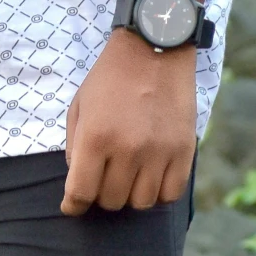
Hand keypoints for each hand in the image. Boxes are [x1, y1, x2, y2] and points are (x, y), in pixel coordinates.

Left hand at [61, 33, 196, 214]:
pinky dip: (159, 191)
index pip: (80, 193)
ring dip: (130, 194)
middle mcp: (127, 149)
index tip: (72, 206)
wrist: (153, 48)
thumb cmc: (110, 77)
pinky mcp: (183, 151)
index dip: (73, 205)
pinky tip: (151, 174)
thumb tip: (78, 182)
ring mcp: (158, 152)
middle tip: (104, 177)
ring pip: (141, 203)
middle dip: (102, 193)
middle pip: (111, 201)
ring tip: (128, 174)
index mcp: (96, 137)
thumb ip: (74, 146)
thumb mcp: (80, 104)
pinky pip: (170, 194)